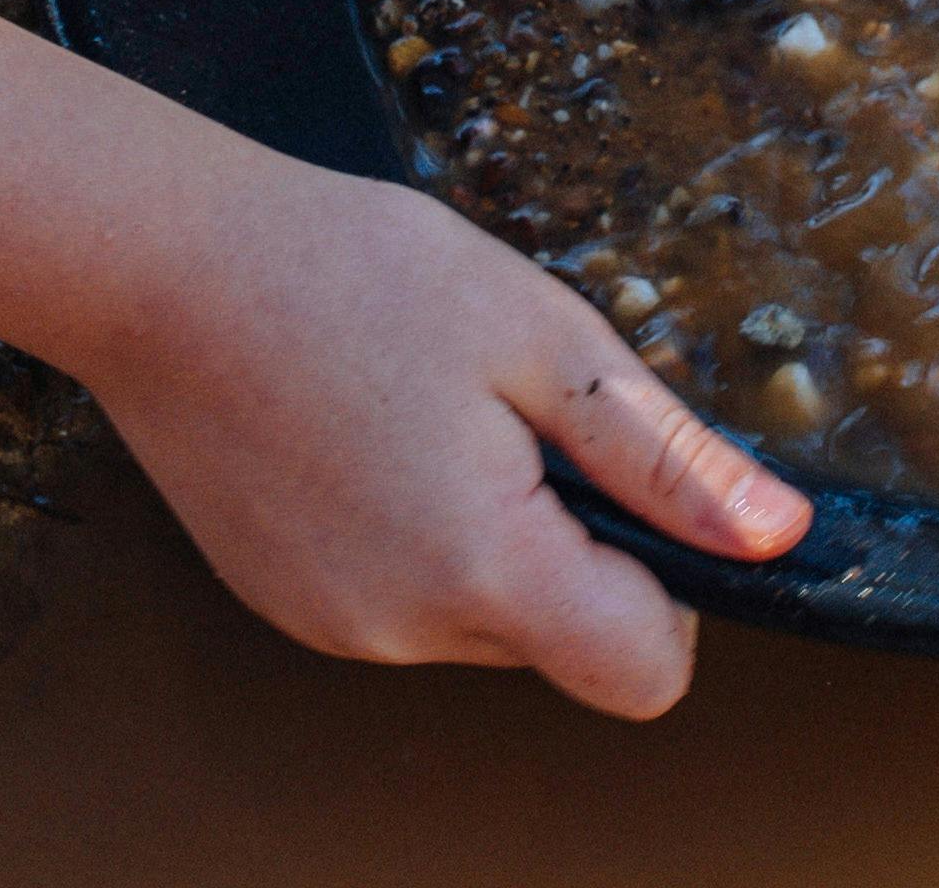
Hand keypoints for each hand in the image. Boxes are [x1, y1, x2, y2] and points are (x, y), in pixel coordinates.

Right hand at [86, 155, 807, 715]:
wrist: (164, 265)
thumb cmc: (345, 273)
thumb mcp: (542, 334)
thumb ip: (664, 456)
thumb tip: (774, 536)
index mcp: (481, 564)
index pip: (645, 674)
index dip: (673, 588)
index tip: (628, 488)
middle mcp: (403, 628)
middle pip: (563, 638)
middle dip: (571, 535)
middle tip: (508, 409)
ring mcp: (336, 627)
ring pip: (486, 618)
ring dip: (493, 532)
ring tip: (429, 408)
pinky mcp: (290, 605)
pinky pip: (406, 599)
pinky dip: (418, 532)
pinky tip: (371, 432)